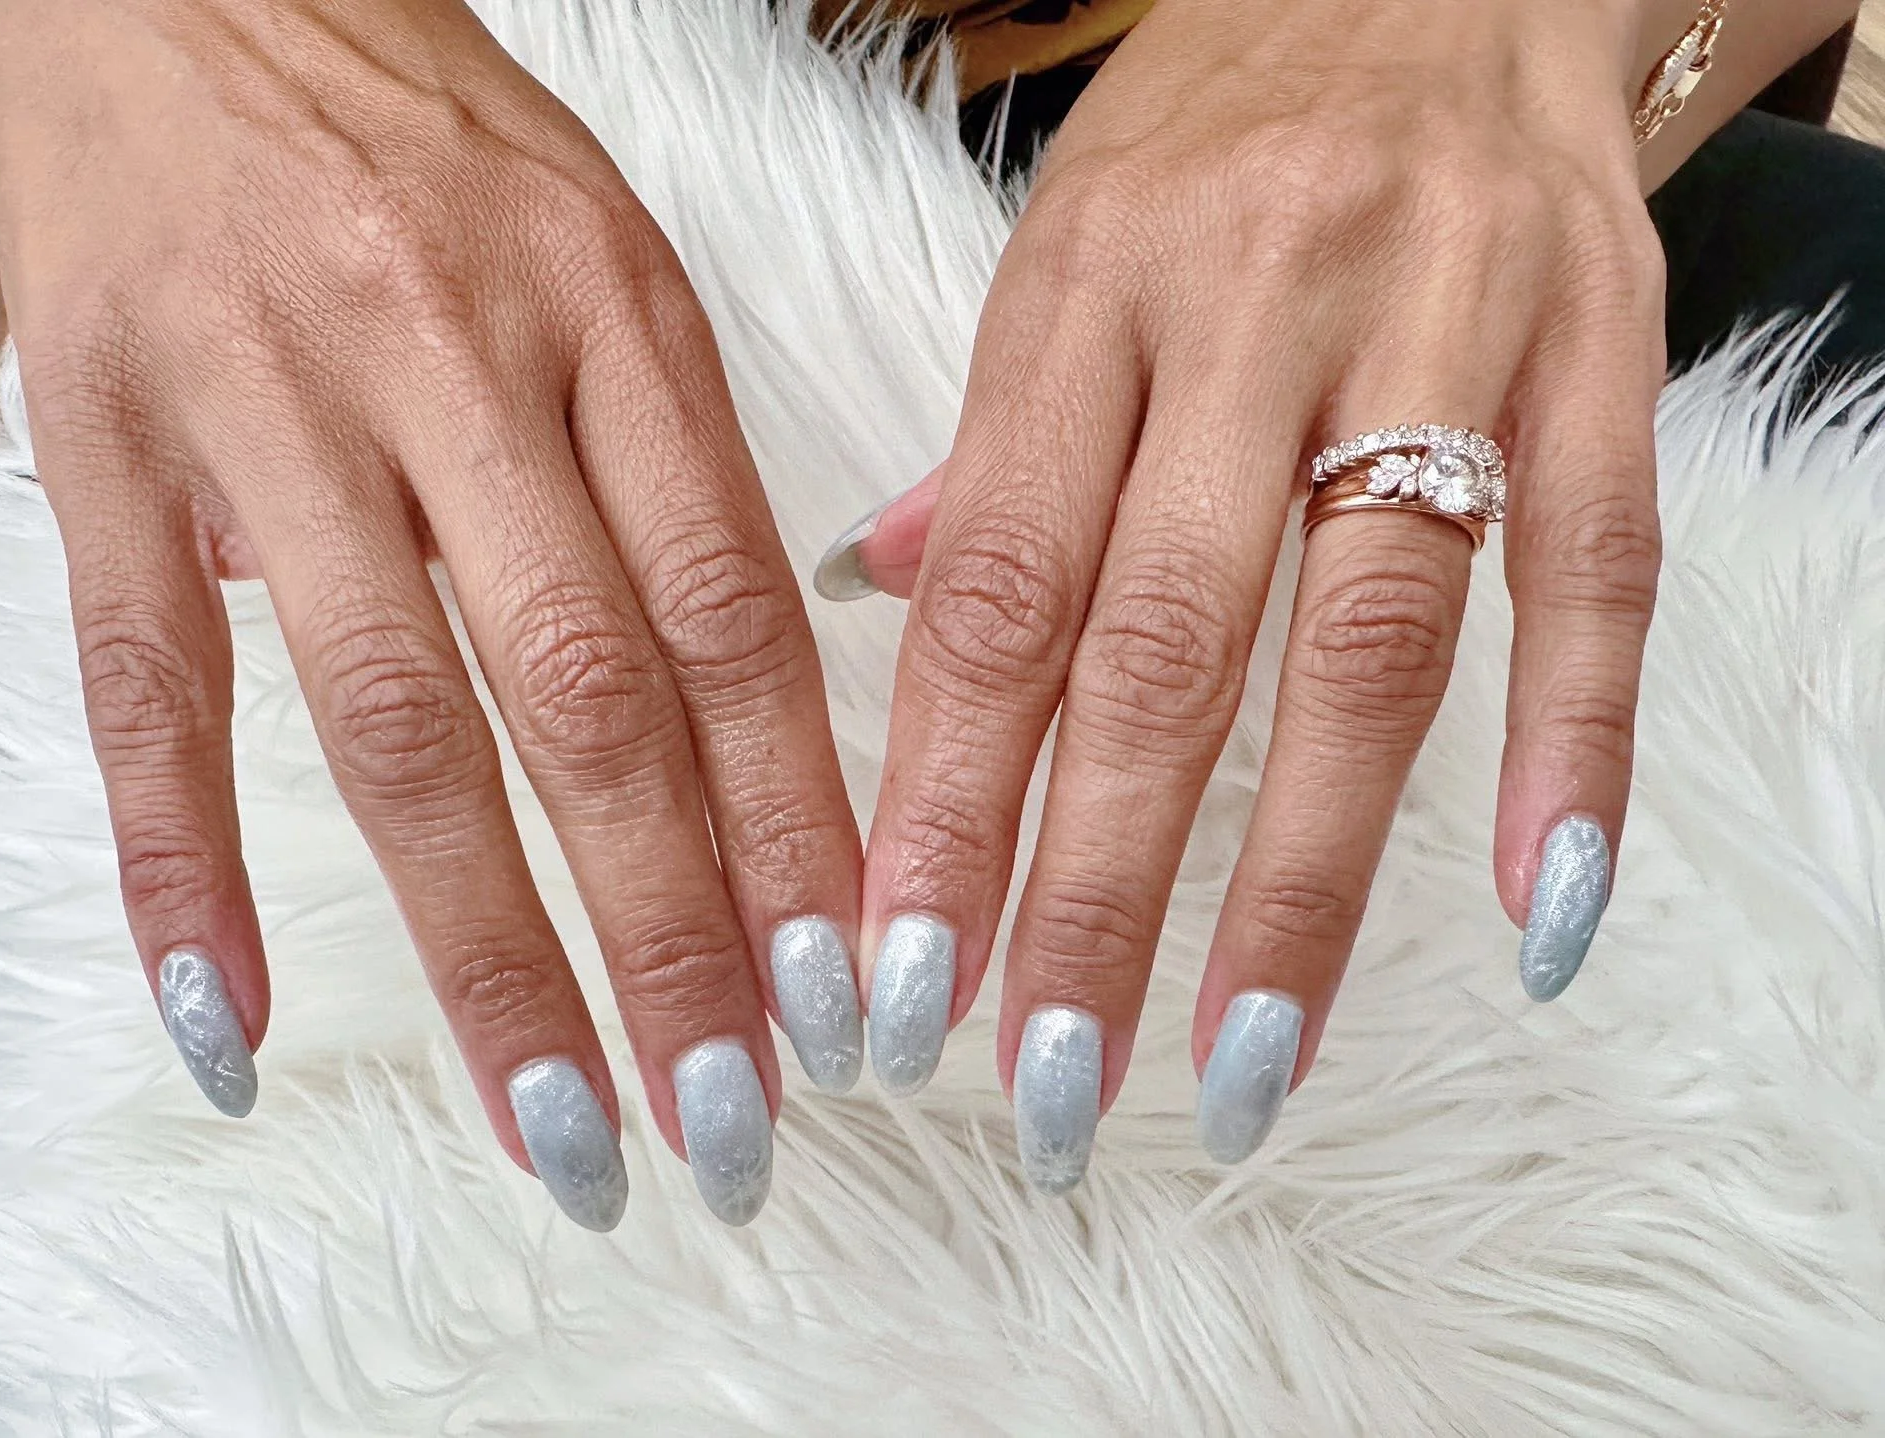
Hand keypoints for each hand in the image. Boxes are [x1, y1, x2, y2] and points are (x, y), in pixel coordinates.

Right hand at [0, 0, 866, 1227]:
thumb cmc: (424, 159)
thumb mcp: (602, 271)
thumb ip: (677, 484)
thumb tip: (760, 752)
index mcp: (613, 315)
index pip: (734, 615)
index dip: (800, 821)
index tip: (849, 993)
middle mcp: (455, 354)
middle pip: (589, 697)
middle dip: (674, 935)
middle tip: (733, 1126)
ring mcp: (271, 398)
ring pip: (392, 721)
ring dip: (486, 952)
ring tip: (562, 1128)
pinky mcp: (108, 435)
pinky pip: (149, 681)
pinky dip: (184, 867)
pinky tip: (236, 1027)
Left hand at [819, 0, 1667, 1186]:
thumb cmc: (1219, 127)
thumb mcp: (1060, 254)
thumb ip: (988, 447)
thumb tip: (878, 605)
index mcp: (1087, 299)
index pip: (997, 594)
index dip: (942, 803)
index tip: (894, 984)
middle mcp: (1254, 314)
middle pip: (1163, 649)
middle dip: (1091, 890)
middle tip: (1041, 1088)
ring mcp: (1440, 329)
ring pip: (1365, 644)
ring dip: (1298, 879)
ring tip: (1238, 1061)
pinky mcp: (1601, 346)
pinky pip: (1595, 571)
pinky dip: (1571, 753)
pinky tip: (1530, 919)